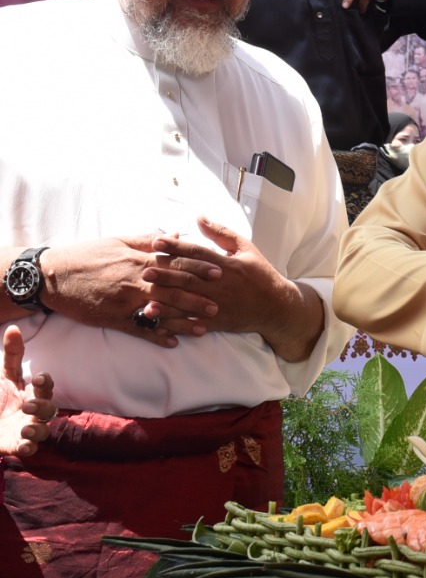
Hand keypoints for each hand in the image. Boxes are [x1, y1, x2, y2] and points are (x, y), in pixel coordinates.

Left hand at [0, 326, 55, 456]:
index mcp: (31, 394)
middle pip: (49, 409)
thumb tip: (13, 327)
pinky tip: (24, 445)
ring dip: (38, 429)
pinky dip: (29, 448)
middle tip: (28, 404)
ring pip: (43, 430)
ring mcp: (27, 429)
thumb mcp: (4, 377)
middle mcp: (33, 412)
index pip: (46, 387)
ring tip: (25, 428)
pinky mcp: (17, 445)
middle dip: (42, 406)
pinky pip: (29, 449)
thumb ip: (12, 355)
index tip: (39, 377)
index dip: (45, 383)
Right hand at [41, 235, 221, 347]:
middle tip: (221, 304)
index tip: (220, 271)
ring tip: (203, 328)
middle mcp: (135, 279)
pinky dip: (155, 336)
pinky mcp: (112, 317)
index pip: (175, 262)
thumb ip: (149, 239)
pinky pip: (138, 329)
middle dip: (198, 297)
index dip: (199, 267)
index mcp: (139, 258)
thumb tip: (176, 234)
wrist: (52, 275)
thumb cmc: (87, 255)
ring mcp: (124, 300)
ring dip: (183, 321)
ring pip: (160, 311)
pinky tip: (172, 343)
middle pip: (173, 288)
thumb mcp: (119, 240)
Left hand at [143, 217, 320, 361]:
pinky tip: (160, 323)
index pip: (199, 253)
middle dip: (167, 275)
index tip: (158, 242)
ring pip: (189, 303)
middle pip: (190, 278)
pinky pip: (193, 324)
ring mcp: (219, 304)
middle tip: (145, 271)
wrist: (276, 306)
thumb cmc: (260, 273)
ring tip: (146, 300)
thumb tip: (199, 217)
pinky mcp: (218, 322)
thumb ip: (221, 233)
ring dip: (167, 302)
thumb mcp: (246, 248)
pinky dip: (176, 325)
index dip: (177, 247)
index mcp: (228, 264)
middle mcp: (222, 284)